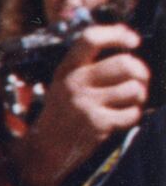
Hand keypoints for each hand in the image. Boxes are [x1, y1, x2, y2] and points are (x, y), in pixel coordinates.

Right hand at [10, 25, 144, 185]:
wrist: (44, 151)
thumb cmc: (63, 113)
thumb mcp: (66, 83)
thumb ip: (91, 63)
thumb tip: (127, 38)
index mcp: (67, 69)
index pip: (91, 39)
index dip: (118, 34)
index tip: (134, 41)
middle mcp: (74, 83)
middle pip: (125, 63)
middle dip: (141, 72)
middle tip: (139, 81)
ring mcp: (85, 104)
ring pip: (135, 89)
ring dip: (139, 97)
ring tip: (126, 103)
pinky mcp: (97, 124)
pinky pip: (133, 113)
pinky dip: (132, 117)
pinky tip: (119, 120)